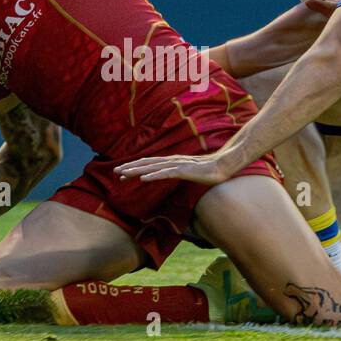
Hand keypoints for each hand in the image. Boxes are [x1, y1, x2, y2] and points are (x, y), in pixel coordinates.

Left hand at [114, 149, 239, 185]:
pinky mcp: (184, 170)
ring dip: (137, 171)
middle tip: (115, 172)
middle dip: (131, 167)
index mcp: (173, 161)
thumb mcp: (191, 172)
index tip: (122, 172)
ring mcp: (178, 165)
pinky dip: (153, 175)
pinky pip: (166, 174)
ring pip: (153, 168)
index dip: (135, 167)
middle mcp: (172, 161)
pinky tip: (143, 179)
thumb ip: (180, 173)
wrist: (225, 165)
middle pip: (147, 164)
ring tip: (124, 174)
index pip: (150, 163)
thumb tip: (173, 176)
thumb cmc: (210, 170)